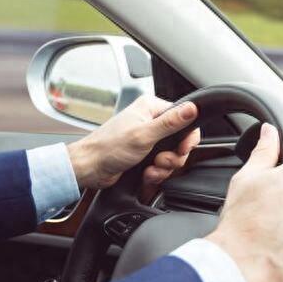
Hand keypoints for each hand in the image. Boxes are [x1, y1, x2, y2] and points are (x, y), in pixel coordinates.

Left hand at [66, 95, 200, 197]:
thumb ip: (170, 123)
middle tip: (161, 161)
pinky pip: (162, 164)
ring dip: (164, 167)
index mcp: (151, 108)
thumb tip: (192, 109)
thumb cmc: (108, 148)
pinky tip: (147, 173)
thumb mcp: (144, 135)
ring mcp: (148, 138)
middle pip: (180, 140)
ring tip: (151, 169)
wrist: (90, 168)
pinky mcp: (145, 153)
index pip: (184, 118)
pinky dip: (157, 172)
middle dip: (173, 157)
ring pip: (172, 155)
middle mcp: (151, 120)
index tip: (182, 149)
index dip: (187, 138)